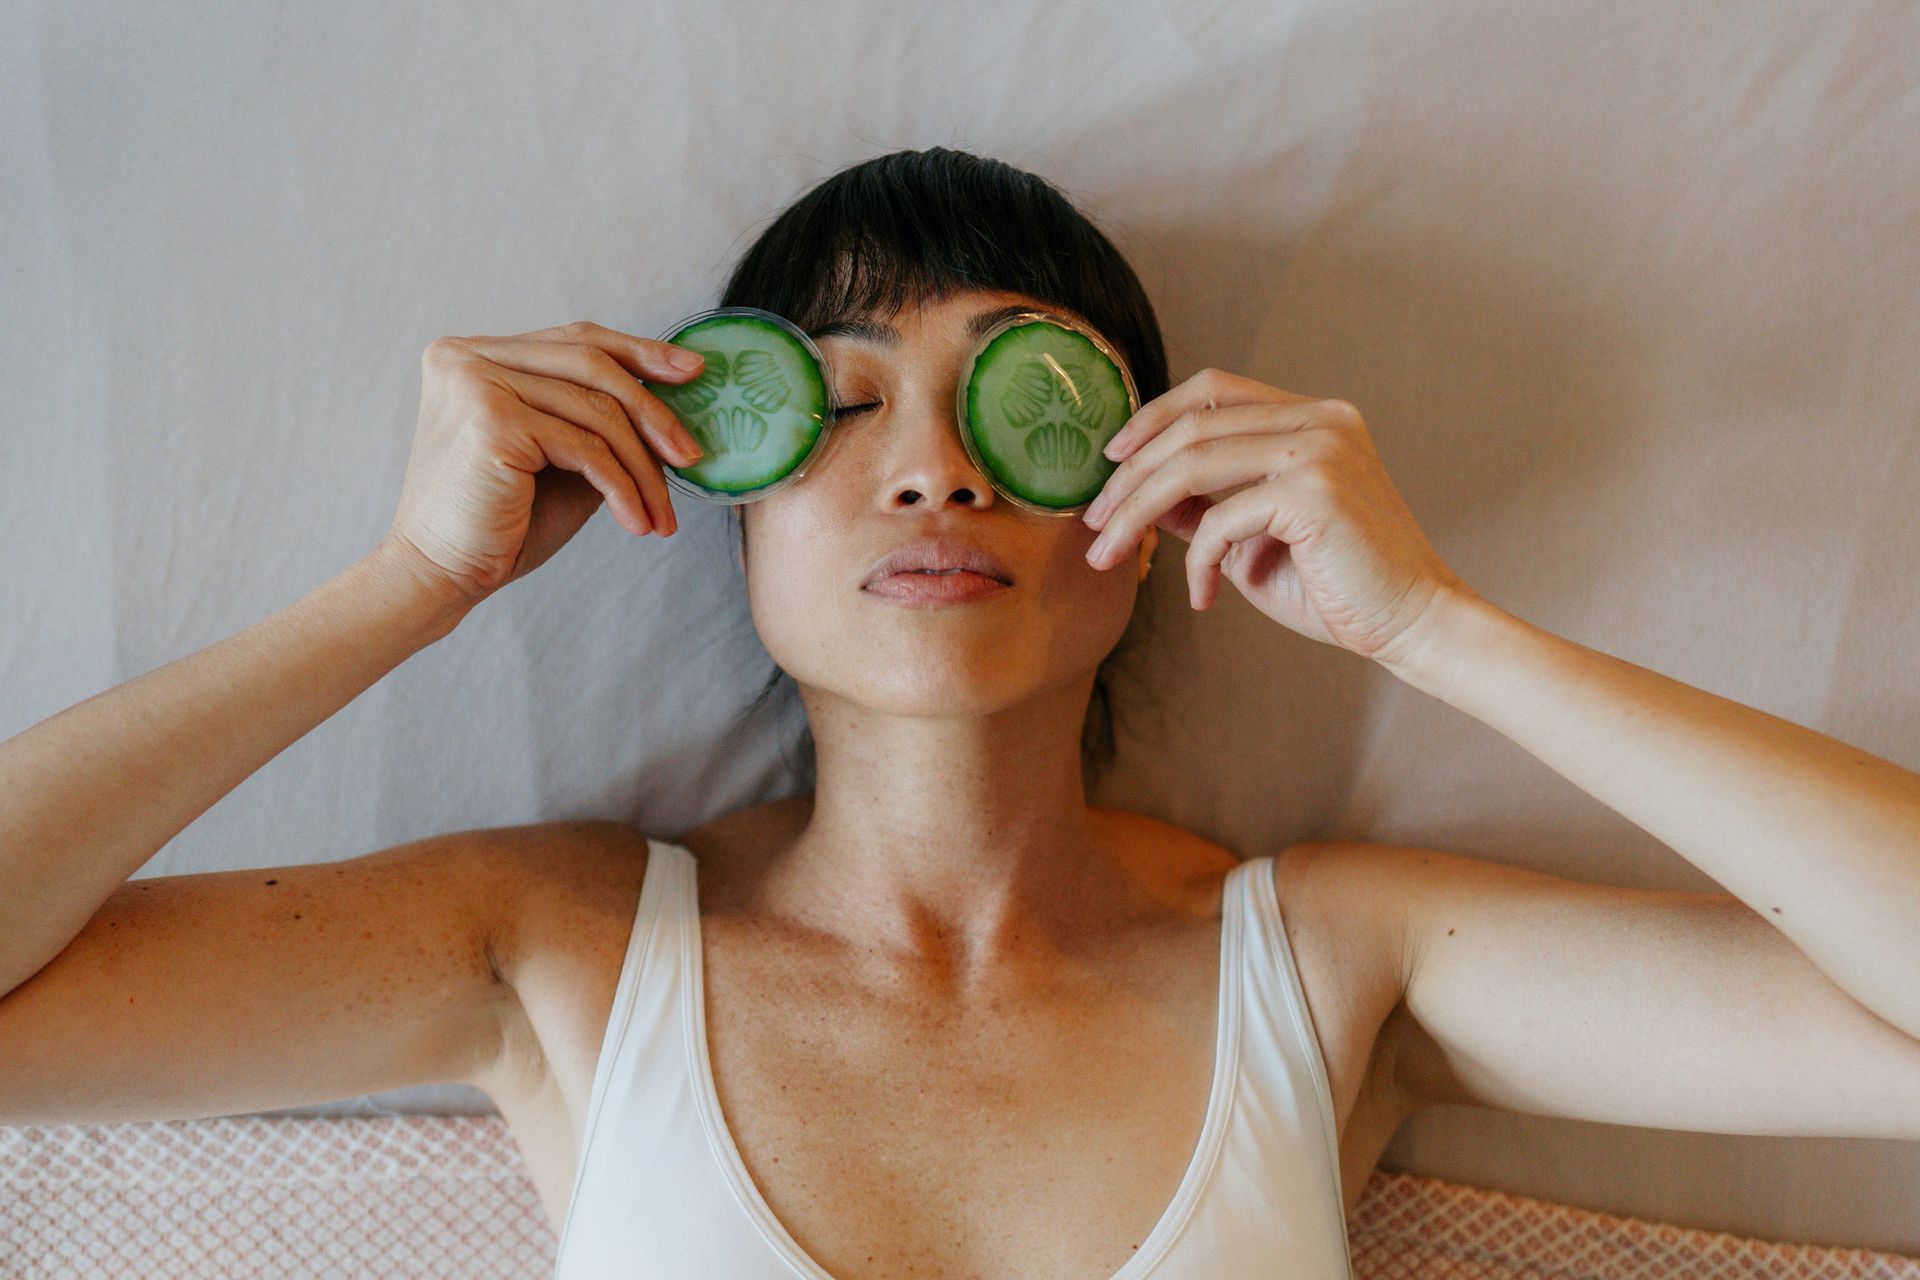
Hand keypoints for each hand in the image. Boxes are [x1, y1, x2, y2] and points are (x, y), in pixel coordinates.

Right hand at [383, 320, 707, 602]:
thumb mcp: (560, 459)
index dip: (638, 351)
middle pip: (591, 363)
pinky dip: (621, 487)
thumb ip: (597, 420)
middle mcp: (467, 356)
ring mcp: (475, 381)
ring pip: (595, 410)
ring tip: (663, 515)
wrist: (439, 576)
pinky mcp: (491, 419)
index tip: (691, 372)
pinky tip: (636, 523)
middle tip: (692, 455)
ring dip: (643, 469)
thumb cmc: (501, 523)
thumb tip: (672, 395)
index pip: (575, 339)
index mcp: (476, 354)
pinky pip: (585, 447)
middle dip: (653, 411)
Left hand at [1079, 367, 1476, 663]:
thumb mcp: (1255, 541)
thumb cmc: (1338, 588)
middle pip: (1192, 424)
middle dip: (1128, 476)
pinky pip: (1220, 518)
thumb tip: (1147, 496)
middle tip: (1092, 523)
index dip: (1153, 416)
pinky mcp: (1314, 490)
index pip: (1215, 389)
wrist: (1413, 625)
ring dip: (1137, 512)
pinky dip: (1199, 562)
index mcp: (1314, 417)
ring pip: (1192, 464)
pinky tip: (1204, 596)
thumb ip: (1208, 507)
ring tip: (1109, 555)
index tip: (1111, 460)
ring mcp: (1320, 448)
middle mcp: (1320, 419)